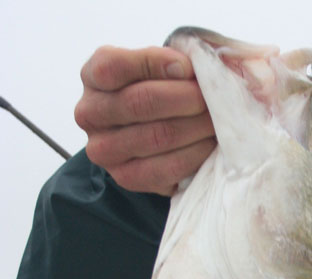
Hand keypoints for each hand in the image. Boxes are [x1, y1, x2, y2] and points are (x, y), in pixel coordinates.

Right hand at [75, 45, 216, 194]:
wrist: (148, 138)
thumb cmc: (156, 93)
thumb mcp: (156, 69)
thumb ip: (173, 62)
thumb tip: (204, 65)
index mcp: (93, 76)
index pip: (115, 66)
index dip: (155, 63)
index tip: (188, 67)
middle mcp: (90, 113)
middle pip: (140, 102)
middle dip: (186, 98)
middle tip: (213, 98)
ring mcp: (104, 150)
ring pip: (157, 137)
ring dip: (196, 128)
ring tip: (217, 121)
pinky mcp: (127, 178)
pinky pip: (168, 168)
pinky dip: (196, 155)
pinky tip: (210, 145)